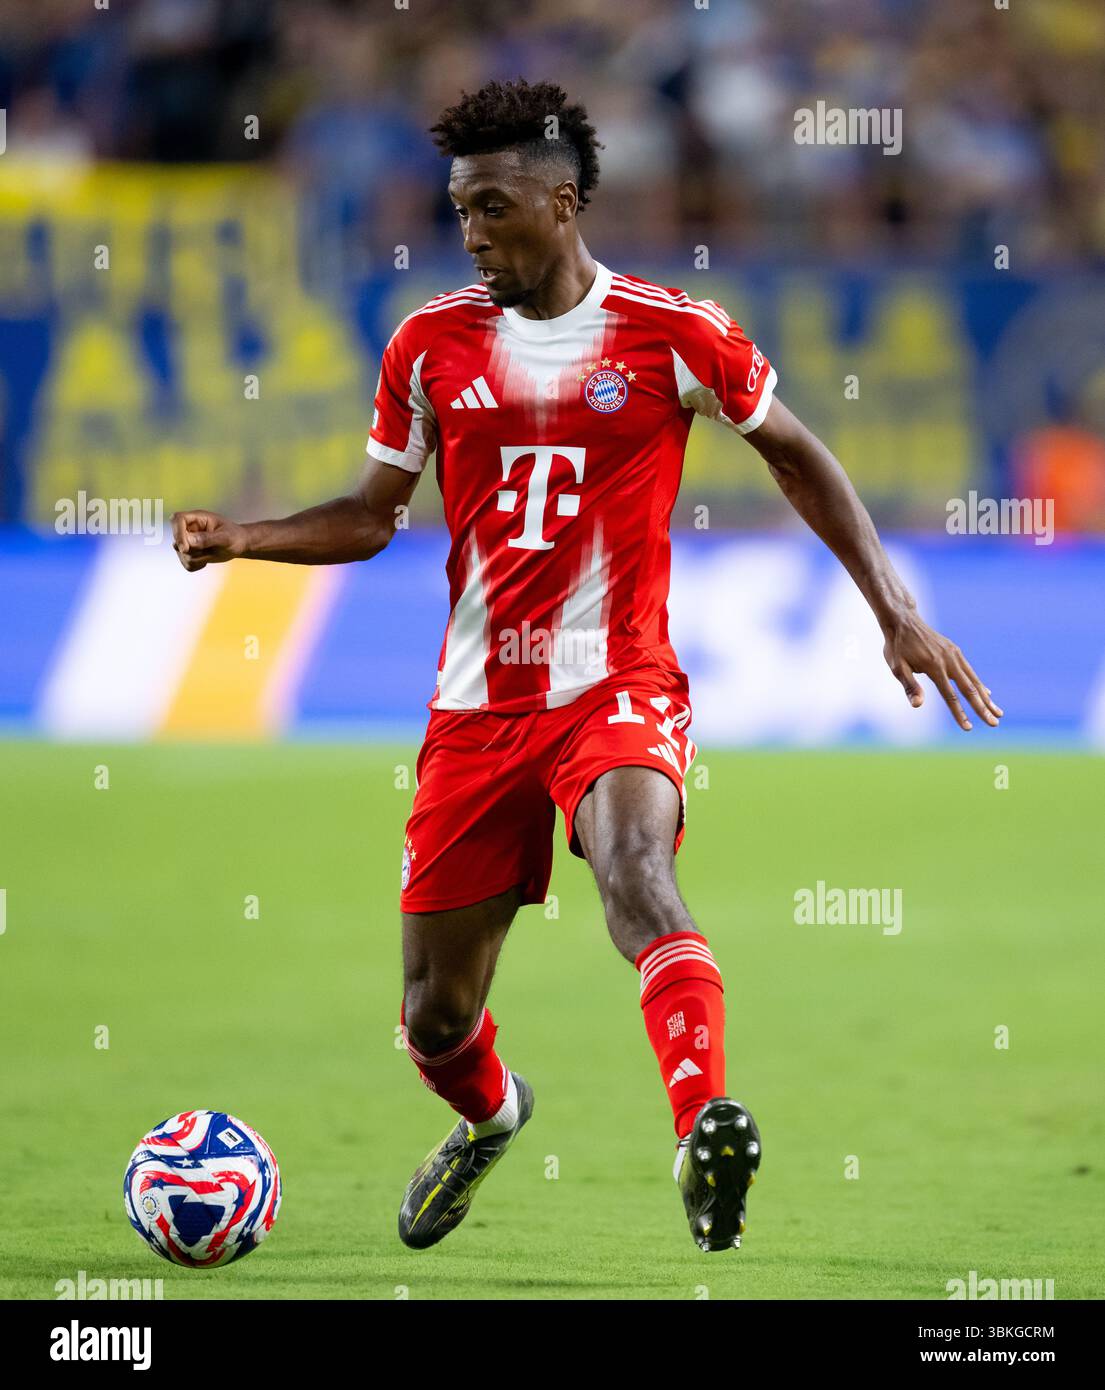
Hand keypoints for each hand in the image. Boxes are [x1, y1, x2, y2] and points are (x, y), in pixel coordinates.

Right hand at [170, 510, 247, 571]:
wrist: (239, 544)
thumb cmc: (234, 536)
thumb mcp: (225, 537)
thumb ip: (207, 539)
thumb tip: (189, 541)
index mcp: (197, 518)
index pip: (177, 519)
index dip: (178, 533)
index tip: (185, 549)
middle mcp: (189, 528)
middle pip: (177, 540)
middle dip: (192, 551)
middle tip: (209, 550)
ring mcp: (188, 541)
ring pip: (181, 554)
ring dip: (197, 559)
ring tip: (212, 553)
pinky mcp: (189, 553)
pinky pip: (186, 564)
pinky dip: (196, 565)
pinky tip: (207, 560)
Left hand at [882, 612, 1002, 730]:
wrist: (903, 620)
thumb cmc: (897, 647)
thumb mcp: (897, 667)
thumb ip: (910, 686)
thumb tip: (918, 706)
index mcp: (935, 667)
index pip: (950, 696)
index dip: (960, 714)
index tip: (968, 728)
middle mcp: (949, 660)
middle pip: (969, 689)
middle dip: (982, 708)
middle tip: (995, 723)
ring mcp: (954, 654)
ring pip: (974, 680)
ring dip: (986, 698)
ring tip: (998, 712)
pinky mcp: (955, 650)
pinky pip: (970, 670)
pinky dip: (979, 684)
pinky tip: (986, 693)